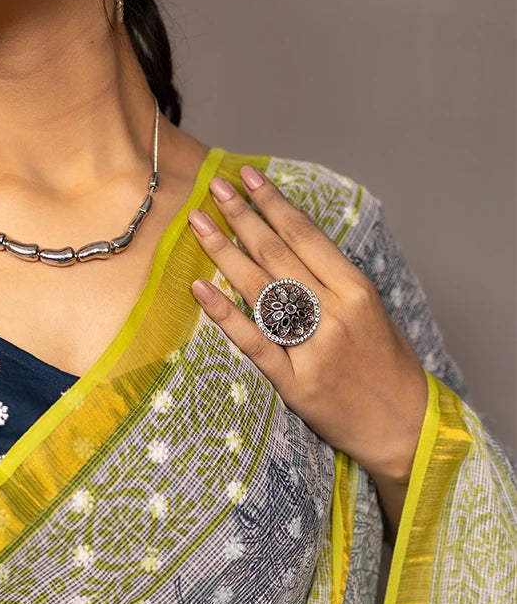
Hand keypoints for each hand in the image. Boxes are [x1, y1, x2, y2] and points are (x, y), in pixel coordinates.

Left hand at [187, 166, 428, 524]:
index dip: (273, 203)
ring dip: (225, 252)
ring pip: (261, 290)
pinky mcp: (295, 383)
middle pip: (278, 254)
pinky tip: (201, 288)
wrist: (404, 426)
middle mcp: (335, 313)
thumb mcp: (372, 314)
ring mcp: (314, 348)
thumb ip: (334, 285)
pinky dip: (225, 314)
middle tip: (212, 188)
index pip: (306, 235)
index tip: (247, 177)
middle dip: (242, 216)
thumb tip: (291, 249)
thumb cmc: (388, 368)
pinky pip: (254, 342)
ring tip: (198, 224)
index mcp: (357, 290)